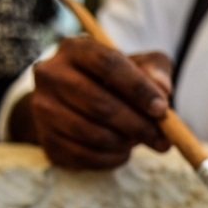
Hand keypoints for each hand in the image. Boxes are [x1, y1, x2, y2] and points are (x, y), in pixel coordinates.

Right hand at [25, 36, 172, 169]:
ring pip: (93, 134)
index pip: (108, 64)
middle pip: (99, 104)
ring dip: (126, 143)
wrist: (72, 104)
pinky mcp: (47, 141)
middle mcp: (50, 75)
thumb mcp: (137, 66)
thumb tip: (162, 90)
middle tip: (164, 139)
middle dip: (138, 125)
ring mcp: (43, 109)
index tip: (162, 109)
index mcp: (74, 49)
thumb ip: (155, 70)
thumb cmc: (113, 82)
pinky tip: (123, 151)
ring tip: (141, 141)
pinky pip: (86, 156)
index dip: (138, 88)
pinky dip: (112, 158)